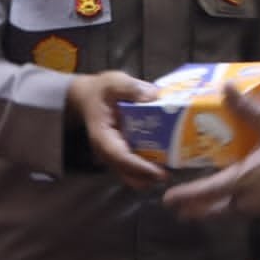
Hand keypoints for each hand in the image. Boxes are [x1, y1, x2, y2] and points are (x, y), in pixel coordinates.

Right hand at [66, 71, 165, 189]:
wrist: (89, 97)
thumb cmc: (101, 90)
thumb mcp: (113, 82)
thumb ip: (130, 87)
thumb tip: (153, 95)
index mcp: (103, 136)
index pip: (120, 157)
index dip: (140, 166)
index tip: (159, 172)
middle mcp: (107, 151)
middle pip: (126, 172)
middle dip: (147, 177)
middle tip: (170, 175)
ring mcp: (113, 154)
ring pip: (130, 174)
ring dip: (148, 176)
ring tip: (171, 170)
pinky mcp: (121, 153)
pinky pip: (133, 167)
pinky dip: (147, 169)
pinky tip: (164, 162)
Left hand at [163, 81, 259, 218]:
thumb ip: (247, 107)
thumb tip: (225, 89)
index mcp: (244, 181)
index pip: (206, 192)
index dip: (185, 197)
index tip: (168, 200)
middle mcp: (254, 200)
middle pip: (220, 210)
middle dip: (200, 210)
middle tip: (185, 208)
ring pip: (239, 212)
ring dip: (223, 208)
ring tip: (215, 200)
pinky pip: (258, 209)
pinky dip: (246, 204)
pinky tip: (253, 193)